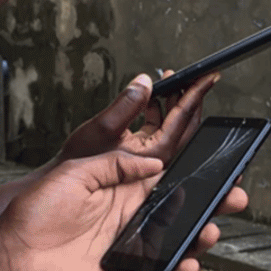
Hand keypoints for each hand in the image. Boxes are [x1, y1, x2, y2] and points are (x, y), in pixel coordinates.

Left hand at [0, 150, 247, 270]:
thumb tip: (155, 163)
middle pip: (179, 211)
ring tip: (212, 232)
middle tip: (235, 199)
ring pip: (171, 242)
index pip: (167, 179)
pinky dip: (173, 270)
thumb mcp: (76, 172)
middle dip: (209, 205)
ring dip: (196, 238)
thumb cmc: (36, 207)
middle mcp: (129, 216)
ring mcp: (125, 246)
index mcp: (121, 188)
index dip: (194, 174)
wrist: (9, 252)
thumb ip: (116, 166)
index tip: (222, 168)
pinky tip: (189, 263)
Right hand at [58, 71, 219, 164]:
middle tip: (194, 78)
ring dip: (175, 105)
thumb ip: (125, 107)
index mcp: (153, 157)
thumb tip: (144, 83)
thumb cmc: (79, 168)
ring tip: (173, 83)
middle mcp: (156, 161)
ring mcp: (148, 160)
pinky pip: (157, 133)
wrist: (63, 193)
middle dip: (191, 100)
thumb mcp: (101, 130)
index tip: (208, 78)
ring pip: (172, 130)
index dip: (195, 96)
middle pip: (185, 127)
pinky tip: (151, 100)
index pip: (182, 121)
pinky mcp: (138, 158)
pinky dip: (158, 113)